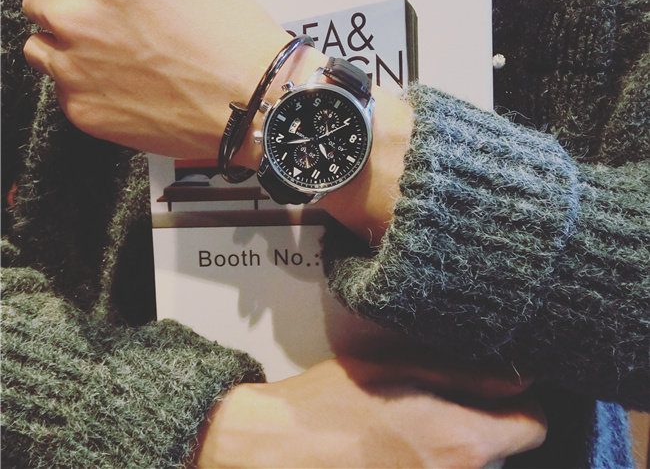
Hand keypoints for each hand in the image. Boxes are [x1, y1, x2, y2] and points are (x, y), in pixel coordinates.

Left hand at [22, 0, 319, 157]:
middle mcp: (78, 14)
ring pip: (41, 48)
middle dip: (68, 5)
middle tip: (113, 23)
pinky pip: (64, 91)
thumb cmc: (234, 35)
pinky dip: (87, 87)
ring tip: (119, 57)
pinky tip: (128, 86)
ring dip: (68, 47)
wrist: (254, 101)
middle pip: (38, 0)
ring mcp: (76, 67)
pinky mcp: (83, 110)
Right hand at [192, 357, 545, 467]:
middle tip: (439, 404)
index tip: (492, 392)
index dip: (518, 405)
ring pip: (471, 468)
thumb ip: (465, 375)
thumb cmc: (334, 400)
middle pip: (502, 452)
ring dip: (454, 449)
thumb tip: (520, 378)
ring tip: (412, 427)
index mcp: (463, 439)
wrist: (282, 448)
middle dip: (482, 428)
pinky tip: (396, 449)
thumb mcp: (397, 367)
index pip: (533, 427)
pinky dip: (430, 464)